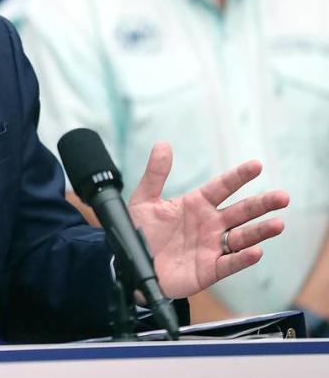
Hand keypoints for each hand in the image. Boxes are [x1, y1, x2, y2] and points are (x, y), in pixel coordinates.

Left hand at [127, 142, 288, 299]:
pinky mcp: (209, 269)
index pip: (222, 187)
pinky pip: (230, 263)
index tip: (256, 165)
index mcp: (196, 204)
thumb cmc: (140, 232)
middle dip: (262, 204)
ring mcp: (211, 246)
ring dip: (260, 231)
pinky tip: (255, 251)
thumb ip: (155, 174)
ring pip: (242, 237)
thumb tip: (162, 144)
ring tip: (278, 224)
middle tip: (282, 196)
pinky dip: (242, 258)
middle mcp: (209, 224)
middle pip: (241, 211)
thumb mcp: (144, 200)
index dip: (238, 176)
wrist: (131, 264)